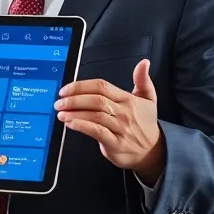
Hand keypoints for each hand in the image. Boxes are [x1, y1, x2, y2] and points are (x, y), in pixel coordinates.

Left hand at [53, 59, 165, 185]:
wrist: (153, 151)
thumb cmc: (146, 123)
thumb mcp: (149, 99)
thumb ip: (143, 80)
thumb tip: (144, 62)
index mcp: (128, 99)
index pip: (102, 87)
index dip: (81, 86)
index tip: (65, 89)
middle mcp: (124, 112)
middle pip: (96, 100)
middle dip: (74, 99)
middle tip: (59, 101)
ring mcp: (120, 128)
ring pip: (95, 115)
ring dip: (75, 113)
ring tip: (61, 112)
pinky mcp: (116, 144)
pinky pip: (97, 132)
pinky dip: (82, 126)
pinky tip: (70, 124)